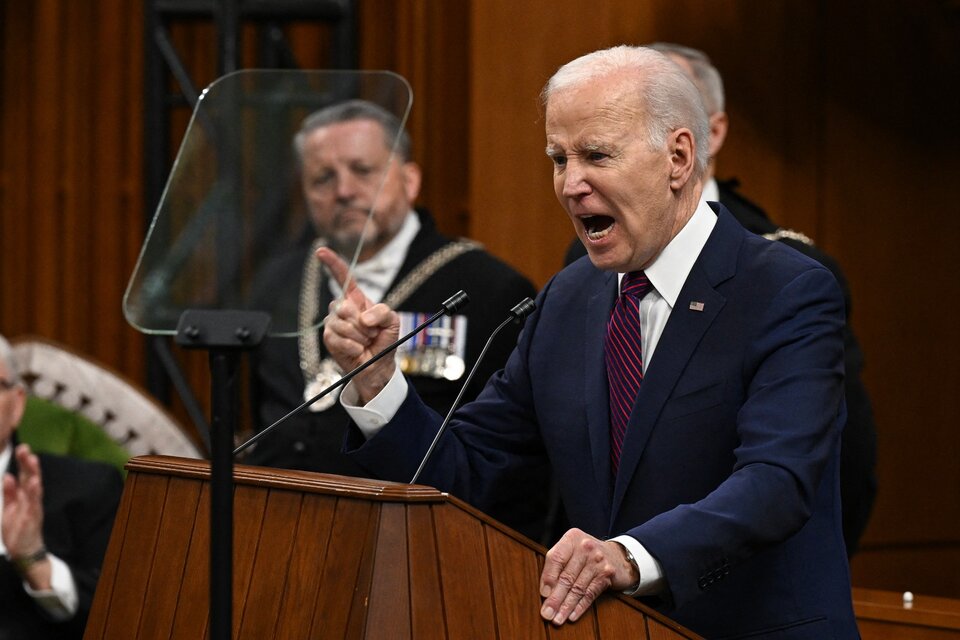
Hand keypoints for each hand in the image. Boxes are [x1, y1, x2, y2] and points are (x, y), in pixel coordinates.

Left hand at [2, 443, 51, 588]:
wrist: (24, 551)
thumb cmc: (18, 529)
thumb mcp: (9, 509)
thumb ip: (9, 493)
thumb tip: (8, 476)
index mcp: (24, 496)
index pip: (25, 475)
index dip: (23, 462)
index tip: (21, 447)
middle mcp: (30, 499)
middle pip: (30, 477)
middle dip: (28, 463)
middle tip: (25, 448)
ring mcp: (32, 507)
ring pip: (34, 487)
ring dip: (34, 473)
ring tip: (32, 460)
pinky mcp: (32, 517)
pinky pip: (34, 503)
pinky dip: (34, 492)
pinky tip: (35, 483)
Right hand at [316, 247, 400, 402]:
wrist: (378, 365)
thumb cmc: (384, 340)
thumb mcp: (392, 321)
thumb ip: (382, 312)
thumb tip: (362, 317)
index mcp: (357, 299)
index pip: (344, 278)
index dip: (333, 263)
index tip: (321, 251)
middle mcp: (342, 308)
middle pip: (344, 305)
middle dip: (362, 323)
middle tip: (372, 333)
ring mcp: (334, 322)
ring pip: (341, 323)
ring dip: (359, 336)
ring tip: (365, 342)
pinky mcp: (329, 338)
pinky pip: (338, 338)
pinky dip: (352, 346)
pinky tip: (358, 350)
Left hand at [538, 528, 638, 624]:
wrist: (618, 555)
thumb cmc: (587, 555)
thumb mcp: (572, 551)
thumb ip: (557, 565)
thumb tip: (545, 591)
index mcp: (572, 538)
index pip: (556, 558)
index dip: (548, 578)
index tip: (543, 595)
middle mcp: (585, 547)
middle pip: (567, 576)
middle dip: (555, 598)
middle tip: (547, 614)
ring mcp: (598, 560)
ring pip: (578, 588)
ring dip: (566, 606)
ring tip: (557, 619)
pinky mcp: (607, 574)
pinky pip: (590, 593)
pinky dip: (580, 606)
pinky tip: (572, 616)